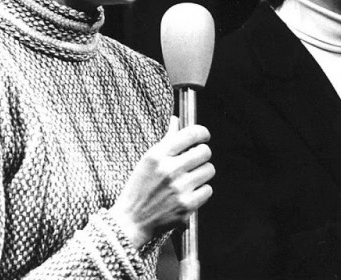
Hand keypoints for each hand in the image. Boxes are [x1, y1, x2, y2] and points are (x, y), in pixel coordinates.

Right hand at [111, 117, 214, 247]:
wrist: (132, 220)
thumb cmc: (139, 187)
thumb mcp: (147, 160)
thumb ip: (166, 140)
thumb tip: (176, 120)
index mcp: (157, 155)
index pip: (191, 134)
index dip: (202, 133)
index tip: (204, 136)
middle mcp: (169, 170)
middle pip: (205, 152)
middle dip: (202, 154)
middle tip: (195, 160)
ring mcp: (179, 188)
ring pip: (209, 170)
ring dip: (203, 172)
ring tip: (190, 178)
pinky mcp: (186, 205)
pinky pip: (208, 190)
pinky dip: (202, 190)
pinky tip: (189, 192)